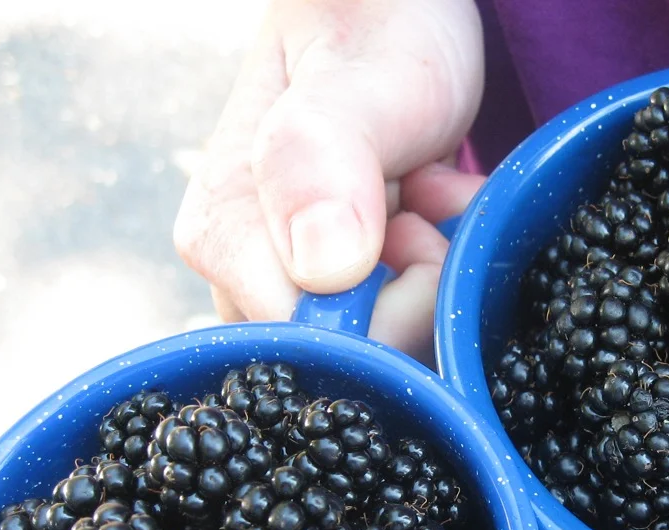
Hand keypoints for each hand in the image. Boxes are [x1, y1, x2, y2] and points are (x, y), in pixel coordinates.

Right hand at [173, 0, 482, 323]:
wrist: (396, 16)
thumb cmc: (374, 31)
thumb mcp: (354, 78)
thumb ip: (321, 156)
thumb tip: (320, 271)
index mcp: (225, 240)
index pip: (313, 345)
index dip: (391, 309)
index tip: (418, 227)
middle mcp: (251, 281)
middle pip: (354, 357)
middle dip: (418, 288)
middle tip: (426, 203)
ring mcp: (301, 292)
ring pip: (392, 345)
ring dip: (437, 272)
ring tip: (428, 193)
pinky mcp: (347, 295)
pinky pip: (413, 326)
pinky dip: (443, 273)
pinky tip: (433, 212)